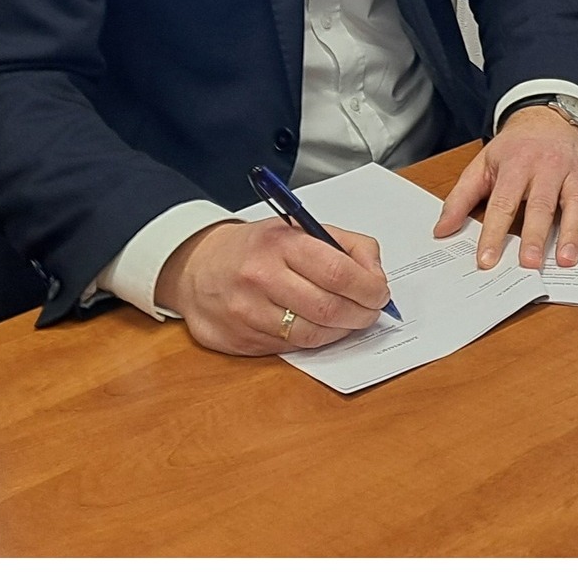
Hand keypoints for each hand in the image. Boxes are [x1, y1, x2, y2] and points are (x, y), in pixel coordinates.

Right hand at [155, 217, 391, 354]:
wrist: (196, 266)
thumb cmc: (260, 247)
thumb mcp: (302, 228)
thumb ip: (348, 246)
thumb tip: (376, 277)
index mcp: (280, 244)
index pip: (338, 272)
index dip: (368, 288)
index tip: (381, 293)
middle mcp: (260, 278)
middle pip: (327, 309)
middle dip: (361, 314)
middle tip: (371, 311)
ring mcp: (245, 313)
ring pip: (310, 336)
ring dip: (339, 332)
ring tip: (347, 320)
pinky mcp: (237, 341)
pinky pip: (289, 349)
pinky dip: (312, 341)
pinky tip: (317, 327)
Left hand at [433, 106, 577, 270]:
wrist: (546, 117)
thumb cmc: (514, 147)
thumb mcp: (482, 164)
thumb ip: (461, 198)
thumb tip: (442, 230)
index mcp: (516, 164)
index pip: (503, 202)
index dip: (494, 233)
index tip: (487, 259)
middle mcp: (547, 166)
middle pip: (542, 203)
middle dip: (536, 235)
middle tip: (530, 263)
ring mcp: (573, 171)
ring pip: (576, 202)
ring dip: (573, 232)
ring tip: (566, 259)